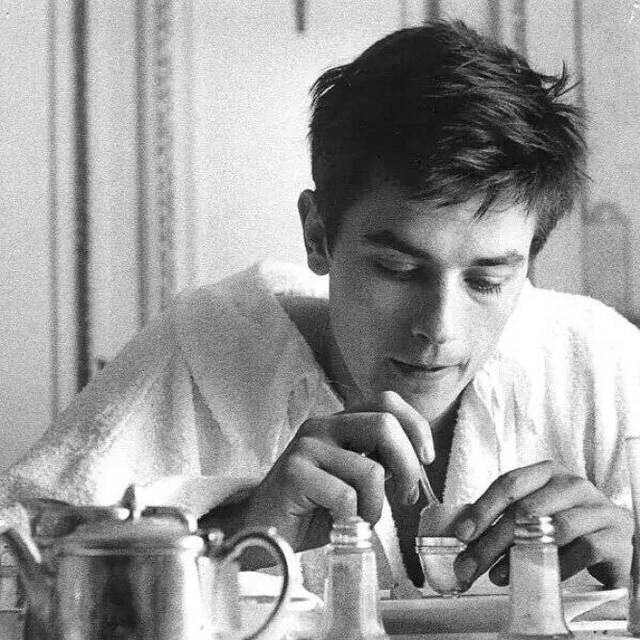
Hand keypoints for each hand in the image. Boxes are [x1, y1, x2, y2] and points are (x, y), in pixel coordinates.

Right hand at [242, 391, 433, 552]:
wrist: (264, 529)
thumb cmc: (313, 507)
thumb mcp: (354, 478)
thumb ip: (379, 461)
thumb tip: (417, 463)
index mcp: (340, 422)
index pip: (387, 400)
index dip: (416, 426)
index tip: (426, 459)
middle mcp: (323, 426)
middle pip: (385, 425)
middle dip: (408, 466)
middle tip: (405, 496)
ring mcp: (306, 446)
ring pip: (370, 470)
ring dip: (376, 506)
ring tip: (360, 519)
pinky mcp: (294, 472)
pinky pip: (346, 497)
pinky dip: (352, 520)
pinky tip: (339, 525)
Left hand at [451, 460, 632, 589]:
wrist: (614, 542)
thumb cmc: (566, 526)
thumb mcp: (534, 514)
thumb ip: (502, 519)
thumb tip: (463, 535)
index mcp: (546, 473)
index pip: (509, 484)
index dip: (483, 508)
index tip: (462, 534)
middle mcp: (572, 485)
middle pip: (526, 509)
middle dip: (492, 541)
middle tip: (470, 566)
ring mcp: (597, 509)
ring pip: (552, 529)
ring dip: (520, 556)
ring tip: (497, 575)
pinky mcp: (615, 537)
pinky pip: (582, 551)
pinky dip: (556, 567)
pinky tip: (539, 578)